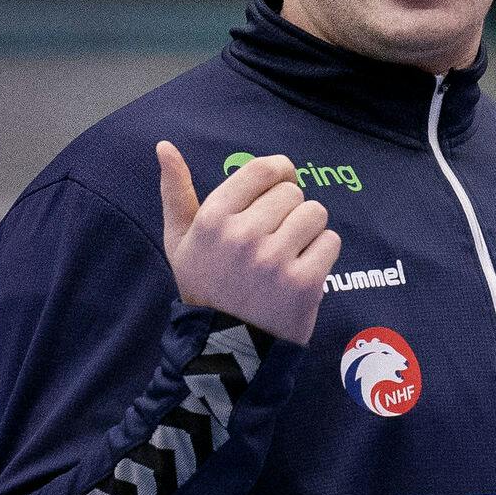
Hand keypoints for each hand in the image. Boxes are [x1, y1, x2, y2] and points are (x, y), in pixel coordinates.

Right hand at [156, 141, 339, 344]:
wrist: (227, 348)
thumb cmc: (205, 287)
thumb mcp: (181, 241)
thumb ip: (176, 192)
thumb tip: (164, 146)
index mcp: (212, 218)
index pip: (264, 169)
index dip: (280, 173)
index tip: (281, 187)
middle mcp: (242, 235)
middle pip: (292, 192)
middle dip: (289, 211)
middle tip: (274, 239)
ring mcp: (274, 260)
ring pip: (316, 213)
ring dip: (308, 231)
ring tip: (288, 255)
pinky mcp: (304, 282)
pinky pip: (330, 241)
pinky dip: (323, 254)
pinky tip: (301, 271)